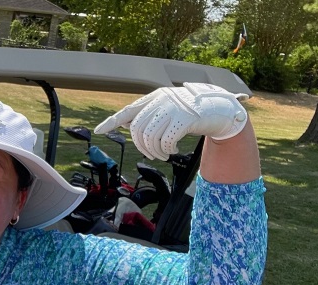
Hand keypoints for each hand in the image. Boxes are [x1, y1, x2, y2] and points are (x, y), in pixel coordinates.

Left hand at [95, 83, 248, 160]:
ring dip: (154, 151)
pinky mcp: (184, 118)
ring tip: (163, 154)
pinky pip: (166, 141)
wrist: (219, 107)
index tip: (98, 131)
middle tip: (152, 154)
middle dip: (142, 146)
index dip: (112, 121)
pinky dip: (167, 149)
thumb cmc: (190, 112)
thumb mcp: (167, 109)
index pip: (128, 110)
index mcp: (154, 98)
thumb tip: (126, 123)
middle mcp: (160, 100)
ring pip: (150, 137)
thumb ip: (149, 114)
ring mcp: (172, 108)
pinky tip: (172, 150)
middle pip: (137, 129)